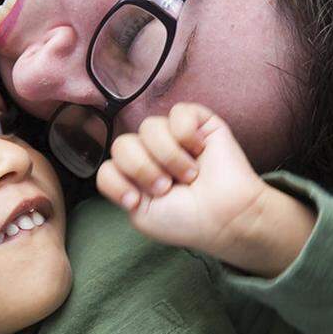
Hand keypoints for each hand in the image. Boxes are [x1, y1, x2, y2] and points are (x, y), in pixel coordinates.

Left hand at [94, 103, 267, 256]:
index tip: (137, 201)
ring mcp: (173, 136)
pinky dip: (186, 134)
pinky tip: (200, 150)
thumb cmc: (186, 220)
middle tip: (167, 187)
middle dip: (143, 169)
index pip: (107, 166)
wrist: (224, 216)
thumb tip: (116, 164)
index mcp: (135, 175)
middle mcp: (151, 153)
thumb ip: (118, 186)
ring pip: (149, 128)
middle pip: (123, 145)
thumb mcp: (140, 214)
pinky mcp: (198, 122)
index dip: (119, 183)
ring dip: (168, 156)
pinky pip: (178, 112)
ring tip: (190, 175)